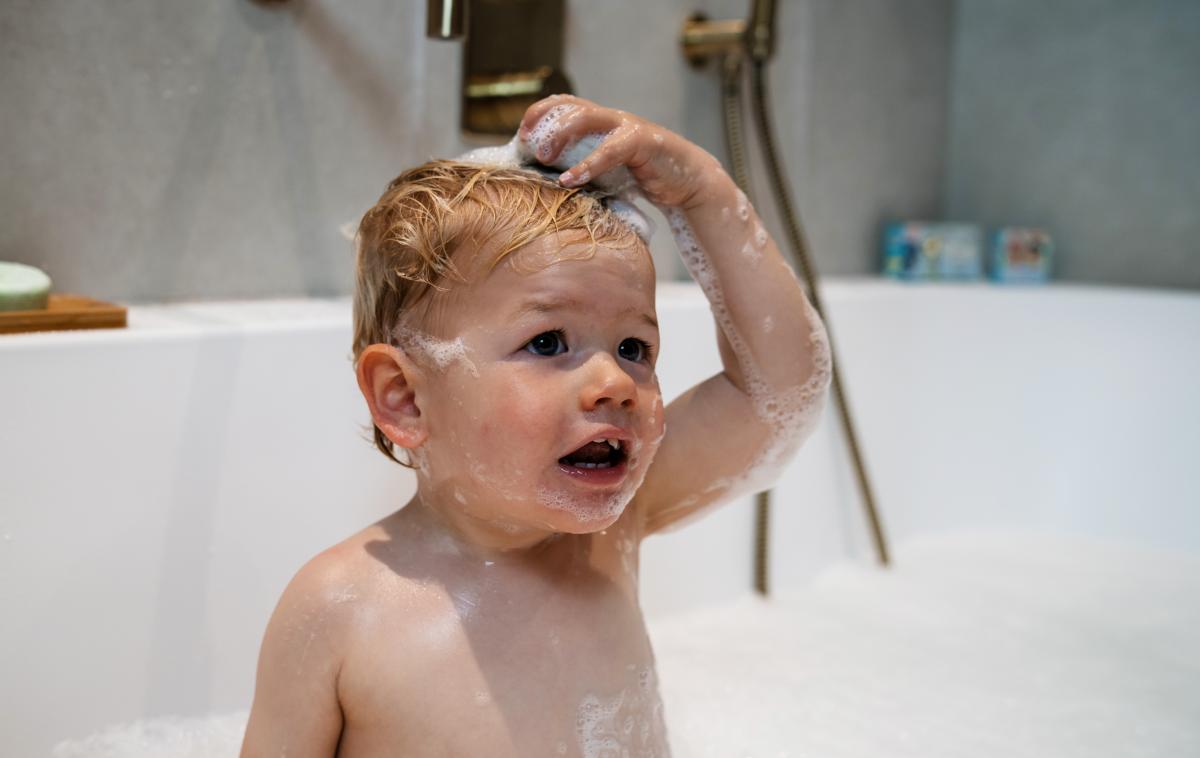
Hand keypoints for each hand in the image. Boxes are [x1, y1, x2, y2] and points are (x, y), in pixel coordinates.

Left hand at [517, 95, 720, 208]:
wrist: (687, 182)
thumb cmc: (644, 178)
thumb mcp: (607, 170)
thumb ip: (584, 165)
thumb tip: (547, 180)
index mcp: (601, 122)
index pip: (564, 104)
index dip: (539, 114)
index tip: (521, 136)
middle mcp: (612, 118)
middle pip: (570, 105)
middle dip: (544, 123)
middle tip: (530, 148)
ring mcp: (627, 127)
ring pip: (586, 118)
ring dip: (560, 136)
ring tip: (545, 159)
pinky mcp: (643, 142)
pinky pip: (610, 150)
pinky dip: (587, 166)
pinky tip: (570, 181)